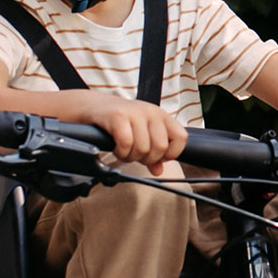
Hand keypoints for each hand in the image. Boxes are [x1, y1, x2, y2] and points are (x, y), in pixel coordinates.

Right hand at [63, 93, 187, 173]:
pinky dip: (121, 152)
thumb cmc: (121, 121)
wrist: (95, 106)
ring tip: (124, 151)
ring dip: (131, 157)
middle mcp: (151, 112)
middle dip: (147, 159)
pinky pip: (126, 144)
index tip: (157, 158)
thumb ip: (153, 152)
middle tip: (136, 156)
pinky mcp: (118, 117)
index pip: (181, 138)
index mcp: (162, 116)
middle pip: (160, 147)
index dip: (171, 153)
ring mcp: (135, 113)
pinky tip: (117, 149)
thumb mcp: (142, 133)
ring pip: (143, 148)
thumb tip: (159, 171)